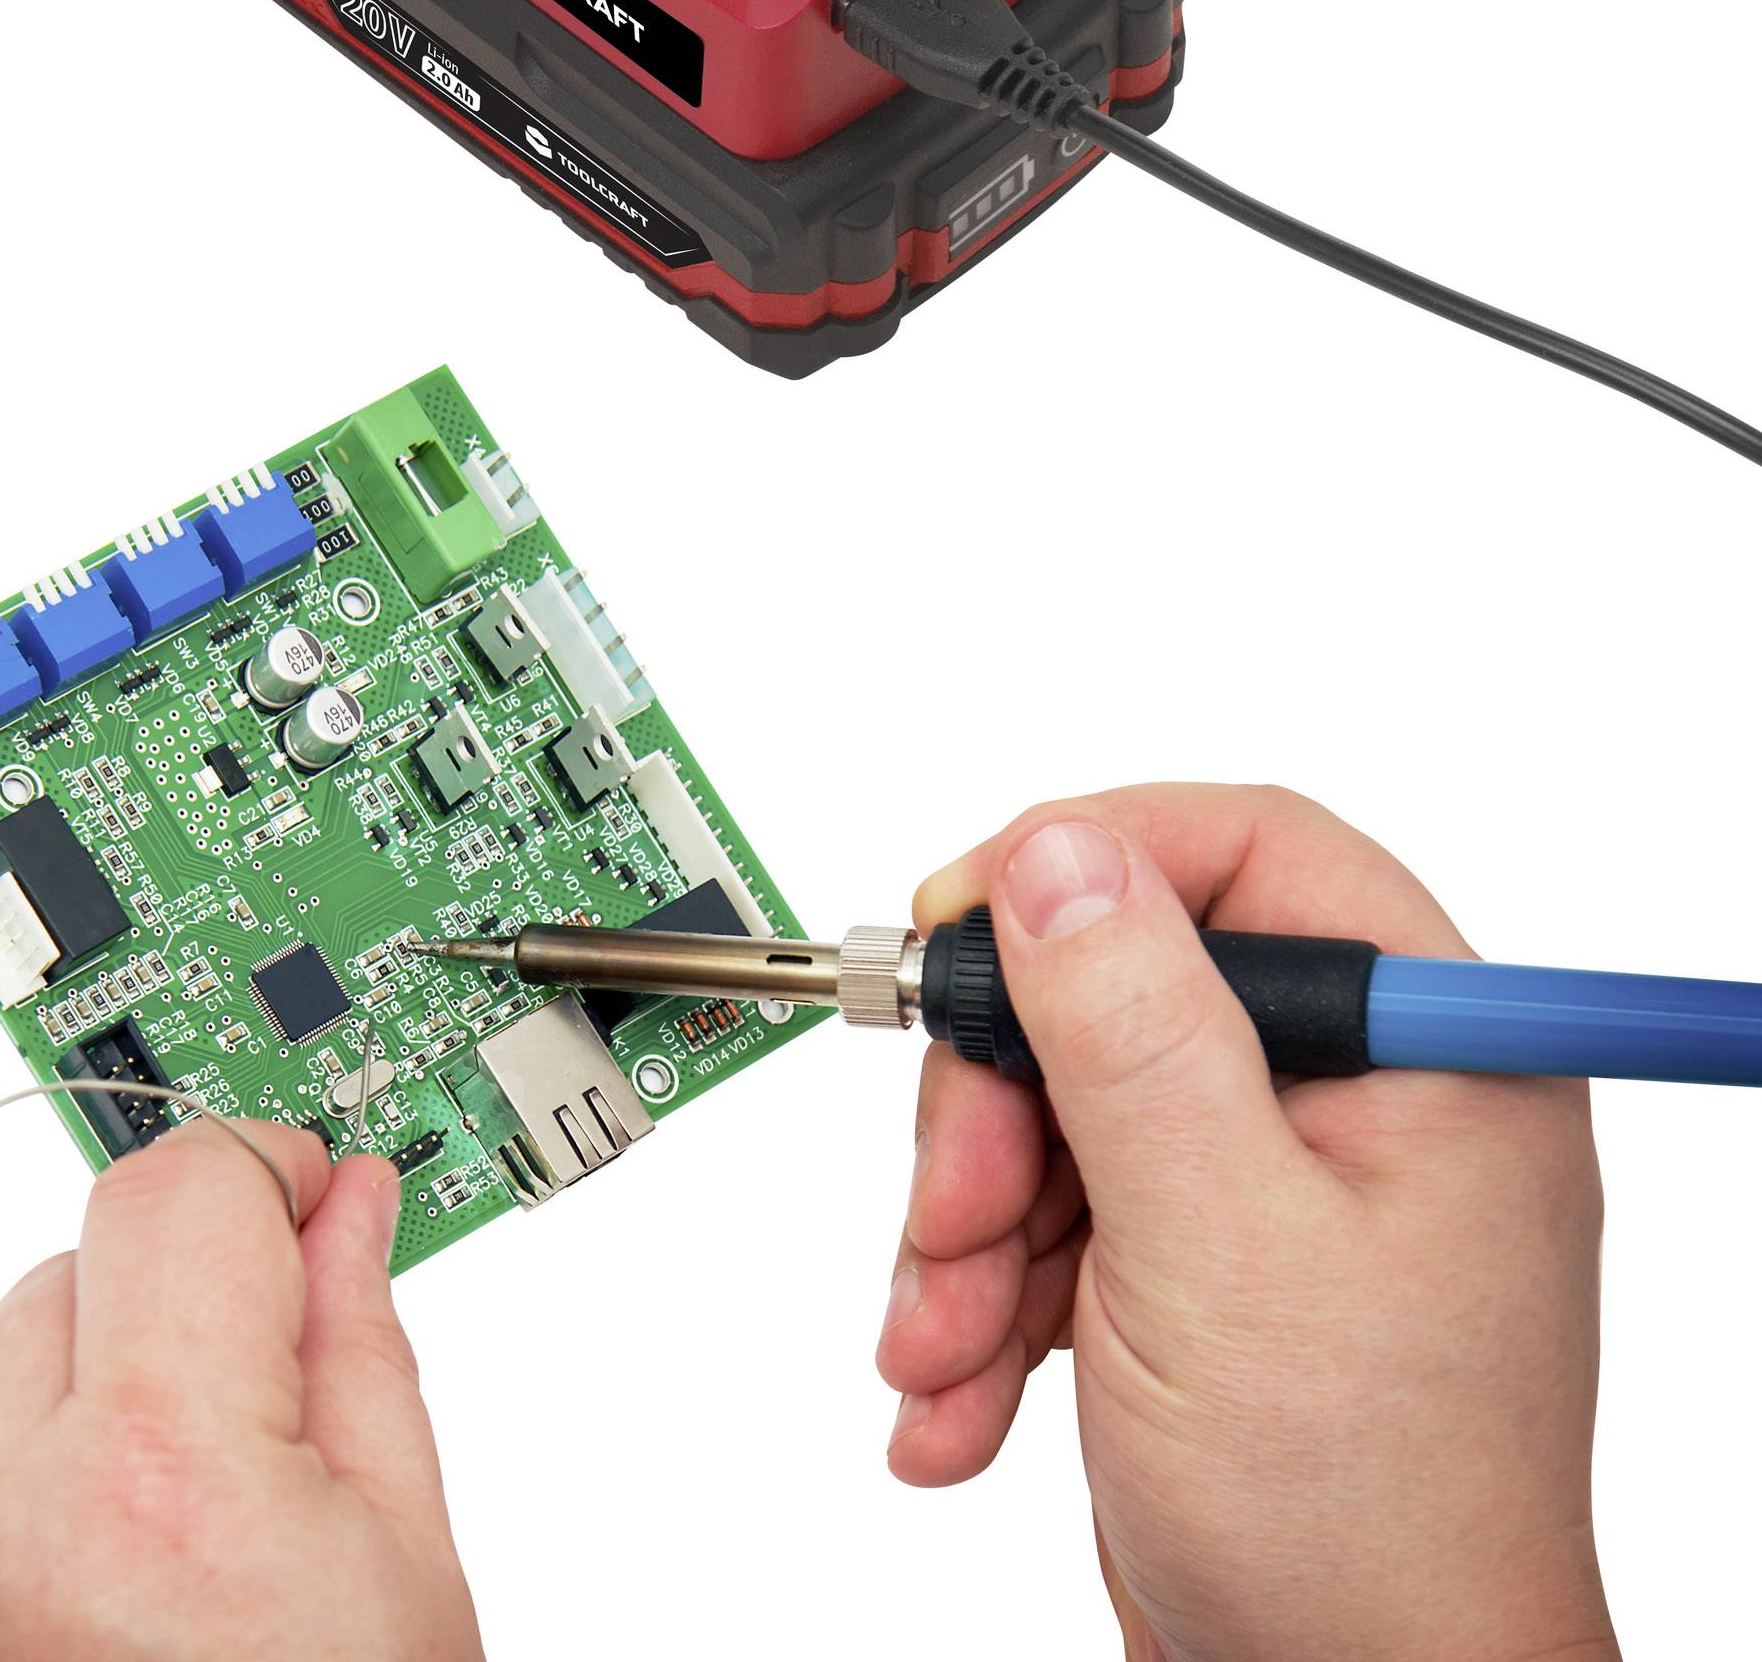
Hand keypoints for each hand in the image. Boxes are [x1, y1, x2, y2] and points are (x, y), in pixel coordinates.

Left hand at [0, 1122, 481, 1661]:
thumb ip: (359, 1354)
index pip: (181, 1192)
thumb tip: (346, 1213)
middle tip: (243, 1442)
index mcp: (161, 1480)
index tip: (293, 1202)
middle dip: (174, 1317)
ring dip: (67, 1404)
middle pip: (80, 1268)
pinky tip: (56, 1594)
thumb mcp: (396, 1574)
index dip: (260, 1177)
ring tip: (145, 1550)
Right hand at [881, 785, 1615, 1661]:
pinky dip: (985, 1301)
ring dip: (969, 1232)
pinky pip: (1053, 1217)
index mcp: (1427, 1057)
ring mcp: (1269, 1195)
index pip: (1250, 853)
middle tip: (953, 1212)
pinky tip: (963, 1398)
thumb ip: (1132, 1032)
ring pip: (1059, 1111)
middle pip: (1115, 992)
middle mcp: (1356, 1106)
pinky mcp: (1195, 1276)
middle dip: (997, 1110)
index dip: (1090, 859)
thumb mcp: (1220, 1245)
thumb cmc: (1361, 1524)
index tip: (963, 923)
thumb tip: (1056, 854)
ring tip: (949, 1347)